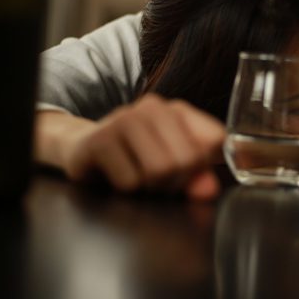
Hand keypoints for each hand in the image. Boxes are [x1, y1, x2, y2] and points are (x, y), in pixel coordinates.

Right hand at [34, 94, 225, 199]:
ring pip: (160, 170)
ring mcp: (124, 119)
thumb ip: (196, 176)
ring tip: (137, 176)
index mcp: (178, 110)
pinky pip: (130, 181)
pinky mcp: (100, 139)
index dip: (205, 166)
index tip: (187, 171)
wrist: (82, 149)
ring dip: (150, 186)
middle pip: (188, 160)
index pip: (216, 140)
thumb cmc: (133, 158)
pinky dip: (126, 188)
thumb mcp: (171, 165)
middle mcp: (153, 108)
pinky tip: (115, 174)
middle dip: (175, 181)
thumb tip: (208, 190)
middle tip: (156, 179)